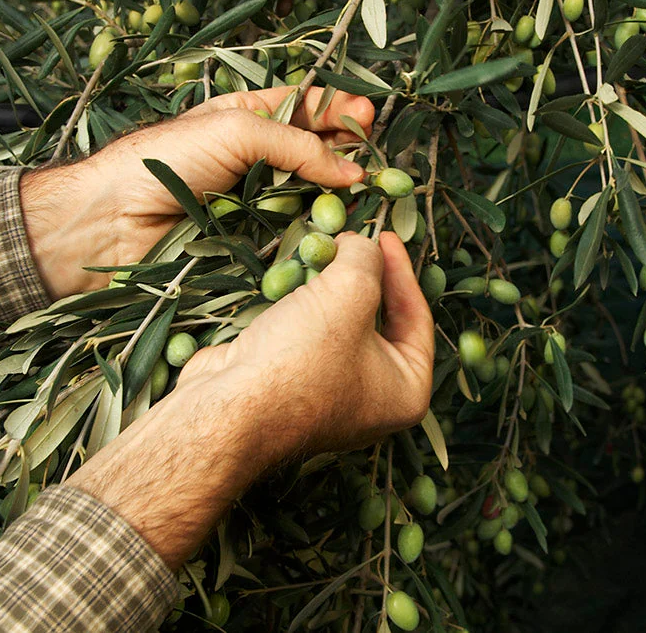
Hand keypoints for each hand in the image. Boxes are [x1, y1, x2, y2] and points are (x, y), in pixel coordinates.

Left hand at [20, 87, 375, 298]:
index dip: (340, 111)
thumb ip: (296, 144)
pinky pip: (291, 239)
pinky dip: (313, 238)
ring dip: (336, 200)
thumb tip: (352, 171)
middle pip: (315, 154)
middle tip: (377, 164)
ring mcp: (253, 204)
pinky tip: (335, 235)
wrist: (110, 223)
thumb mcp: (236, 132)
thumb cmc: (164, 162)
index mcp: (246, 117)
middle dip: (347, 157)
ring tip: (364, 199)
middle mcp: (254, 159)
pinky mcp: (249, 245)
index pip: (306, 107)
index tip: (370, 120)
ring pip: (308, 199)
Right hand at [179, 231, 435, 455]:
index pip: (417, 318)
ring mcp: (328, 398)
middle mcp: (373, 401)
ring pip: (338, 327)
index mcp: (406, 391)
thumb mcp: (350, 290)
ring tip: (318, 253)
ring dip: (327, 289)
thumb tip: (359, 244)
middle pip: (378, 321)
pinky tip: (289, 282)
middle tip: (348, 241)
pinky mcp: (289, 389)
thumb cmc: (302, 358)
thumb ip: (365, 258)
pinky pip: (306, 338)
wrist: (228, 410)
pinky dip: (300, 308)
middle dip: (361, 276)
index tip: (383, 235)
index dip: (401, 269)